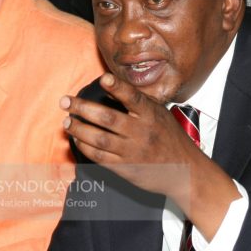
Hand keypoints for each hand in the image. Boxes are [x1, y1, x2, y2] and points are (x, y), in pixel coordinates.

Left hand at [62, 74, 239, 238]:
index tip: (103, 79)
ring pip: (99, 139)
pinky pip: (100, 157)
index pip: (133, 97)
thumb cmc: (170, 139)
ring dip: (78, 129)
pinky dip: (85, 146)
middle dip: (82, 108)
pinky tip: (78, 139)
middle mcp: (142, 132)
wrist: (185, 171)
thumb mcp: (161, 115)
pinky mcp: (126, 168)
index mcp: (152, 115)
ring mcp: (133, 151)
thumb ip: (139, 104)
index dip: (118, 87)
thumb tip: (110, 86)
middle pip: (108, 118)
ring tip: (67, 122)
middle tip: (65, 101)